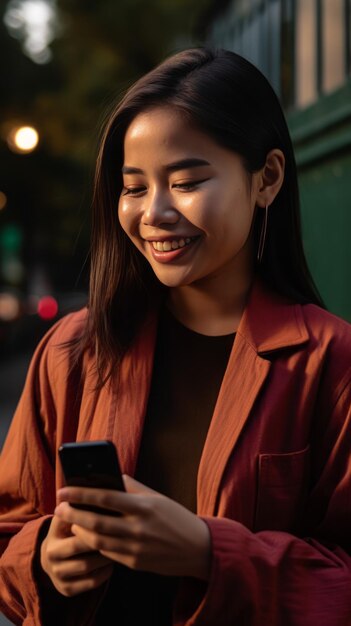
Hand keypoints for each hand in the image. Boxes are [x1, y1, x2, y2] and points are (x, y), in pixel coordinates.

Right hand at [40, 512, 113, 596]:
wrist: (52, 556)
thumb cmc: (67, 530)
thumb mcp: (67, 516)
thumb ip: (77, 506)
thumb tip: (93, 489)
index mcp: (52, 537)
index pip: (76, 529)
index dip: (95, 523)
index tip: (112, 516)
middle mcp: (50, 558)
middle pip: (80, 547)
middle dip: (101, 541)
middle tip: (119, 533)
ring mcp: (57, 575)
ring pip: (87, 567)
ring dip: (105, 557)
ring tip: (118, 546)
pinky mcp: (66, 590)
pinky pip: (91, 582)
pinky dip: (104, 573)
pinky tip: (111, 563)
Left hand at [55, 476, 210, 579]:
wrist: (198, 548)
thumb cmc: (176, 518)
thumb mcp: (157, 498)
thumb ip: (134, 487)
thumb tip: (112, 476)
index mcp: (144, 507)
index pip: (105, 498)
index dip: (81, 494)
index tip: (64, 490)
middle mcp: (138, 528)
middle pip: (96, 522)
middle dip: (73, 514)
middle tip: (59, 507)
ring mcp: (136, 548)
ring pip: (97, 541)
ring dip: (79, 531)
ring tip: (70, 521)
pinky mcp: (135, 563)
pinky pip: (107, 554)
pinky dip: (94, 544)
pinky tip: (87, 536)